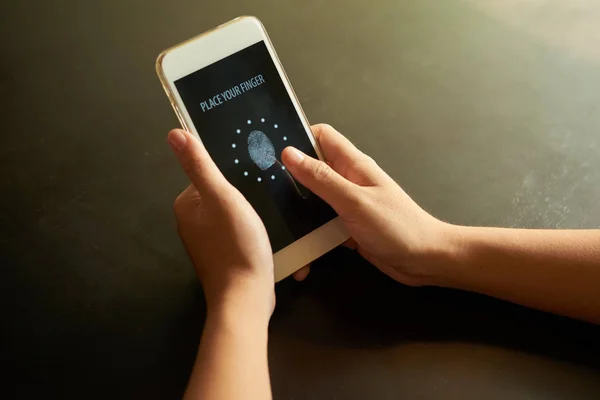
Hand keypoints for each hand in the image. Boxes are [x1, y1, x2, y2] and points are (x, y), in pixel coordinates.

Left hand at [168, 129, 274, 316]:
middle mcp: (194, 223)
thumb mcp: (221, 197)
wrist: (247, 298)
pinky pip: (242, 233)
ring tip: (274, 207)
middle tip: (269, 188)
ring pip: (236, 214)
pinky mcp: (227, 256)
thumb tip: (174, 133)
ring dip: (254, 211)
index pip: (209, 174)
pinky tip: (271, 229)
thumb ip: (200, 165)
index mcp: (187, 206)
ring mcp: (210, 242)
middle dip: (246, 191)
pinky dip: (255, 229)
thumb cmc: (235, 244)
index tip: (255, 168)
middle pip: (224, 194)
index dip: (233, 170)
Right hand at [282, 124, 452, 285]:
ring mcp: (347, 205)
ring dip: (298, 210)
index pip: (321, 137)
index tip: (271, 150)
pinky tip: (296, 246)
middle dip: (290, 177)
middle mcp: (348, 180)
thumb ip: (321, 178)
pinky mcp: (346, 227)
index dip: (298, 137)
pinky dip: (310, 234)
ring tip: (274, 221)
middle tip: (263, 191)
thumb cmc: (396, 227)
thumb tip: (289, 153)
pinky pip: (321, 224)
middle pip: (312, 169)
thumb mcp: (354, 201)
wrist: (425, 261)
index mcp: (353, 165)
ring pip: (313, 199)